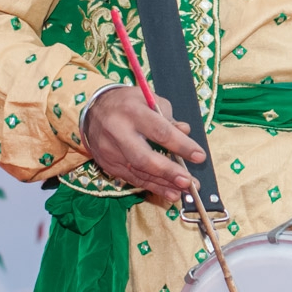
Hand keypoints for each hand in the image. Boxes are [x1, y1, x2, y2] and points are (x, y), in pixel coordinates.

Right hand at [79, 86, 204, 199]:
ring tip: (182, 192)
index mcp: (132, 112)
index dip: (181, 145)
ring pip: (138, 172)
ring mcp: (110, 151)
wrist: (92, 110)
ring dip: (162, 185)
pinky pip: (132, 179)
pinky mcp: (107, 164)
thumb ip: (168, 117)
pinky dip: (151, 187)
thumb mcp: (149, 99)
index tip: (199, 156)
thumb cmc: (128, 103)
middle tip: (189, 182)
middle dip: (168, 172)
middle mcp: (118, 132)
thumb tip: (185, 132)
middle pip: (144, 157)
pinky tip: (168, 192)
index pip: (160, 131)